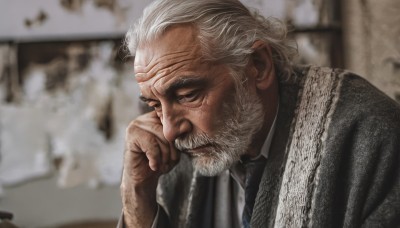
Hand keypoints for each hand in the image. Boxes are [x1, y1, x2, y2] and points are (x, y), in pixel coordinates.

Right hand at [121, 111, 179, 226]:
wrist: (143, 182)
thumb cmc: (159, 163)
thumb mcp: (173, 148)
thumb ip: (178, 134)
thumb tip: (187, 124)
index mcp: (156, 118)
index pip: (175, 120)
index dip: (178, 138)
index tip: (173, 152)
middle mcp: (144, 118)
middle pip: (170, 130)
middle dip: (172, 150)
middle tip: (166, 162)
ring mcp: (136, 126)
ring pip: (163, 138)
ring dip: (165, 156)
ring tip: (159, 165)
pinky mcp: (131, 137)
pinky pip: (153, 145)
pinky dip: (156, 159)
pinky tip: (153, 166)